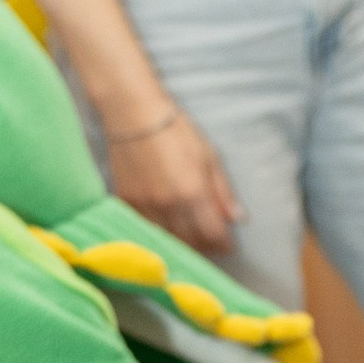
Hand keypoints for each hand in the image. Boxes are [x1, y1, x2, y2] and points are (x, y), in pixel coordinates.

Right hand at [108, 106, 239, 256]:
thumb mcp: (209, 156)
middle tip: (214, 244)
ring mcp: (144, 206)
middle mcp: (168, 205)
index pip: (213, 234)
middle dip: (207, 248)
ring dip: (184, 244)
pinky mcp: (127, 202)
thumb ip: (222, 191)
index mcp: (192, 193)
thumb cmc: (176, 131)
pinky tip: (170, 230)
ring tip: (195, 240)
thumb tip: (237, 218)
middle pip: (192, 243)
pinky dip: (161, 234)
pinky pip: (147, 229)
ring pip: (168, 240)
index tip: (230, 246)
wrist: (132, 114)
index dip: (225, 244)